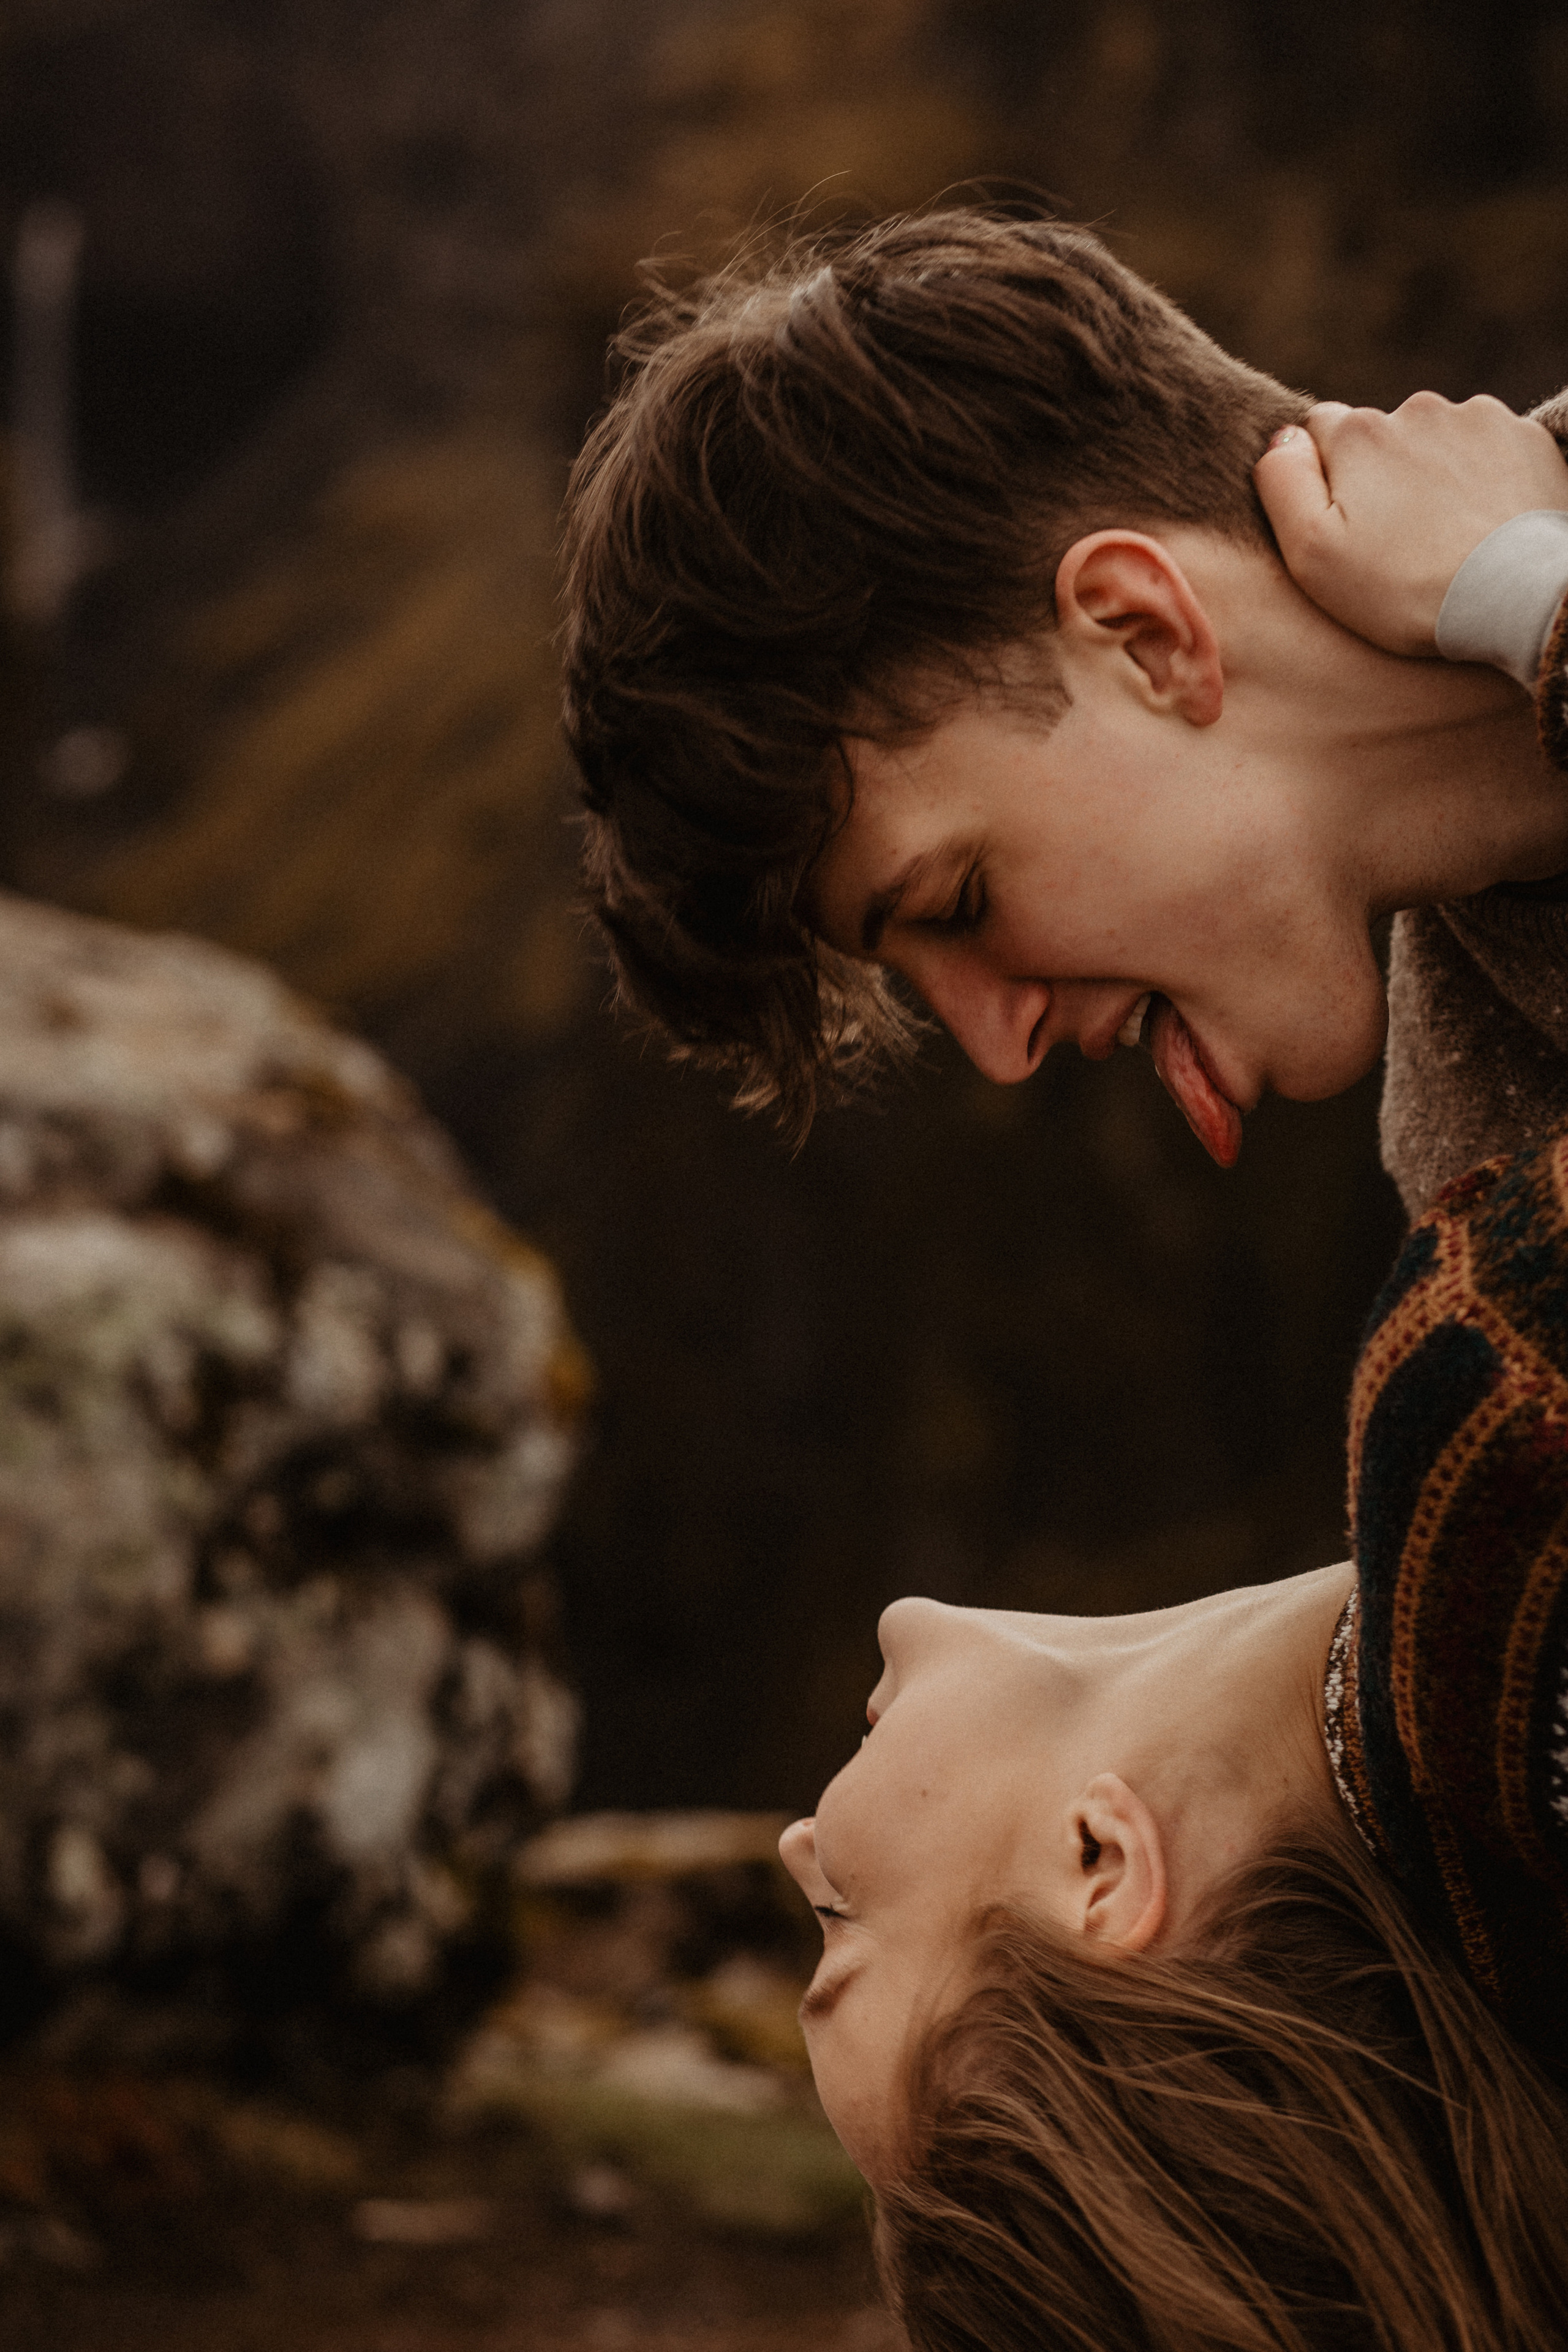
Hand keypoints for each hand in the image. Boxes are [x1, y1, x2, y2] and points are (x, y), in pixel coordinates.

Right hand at [1253, 392, 1567, 654]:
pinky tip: (1484, 522)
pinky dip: (1484, 477)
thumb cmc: (1404, 588)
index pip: (1318, 429)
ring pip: (1436, 440)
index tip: (1344, 521)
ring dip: (1434, 474)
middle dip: (1383, 475)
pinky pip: (1490, 449)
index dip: (1324, 475)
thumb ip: (1281, 483)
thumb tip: (1284, 440)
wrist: (1515, 597)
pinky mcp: (1527, 436)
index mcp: (1357, 433)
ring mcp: (1477, 418)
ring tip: (1445, 534)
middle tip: (1397, 538)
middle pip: (1381, 435)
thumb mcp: (1312, 552)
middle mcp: (1416, 408)